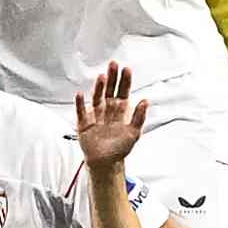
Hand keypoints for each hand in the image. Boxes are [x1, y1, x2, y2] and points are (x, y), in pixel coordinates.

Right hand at [72, 59, 145, 175]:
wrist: (105, 162)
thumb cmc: (120, 147)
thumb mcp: (133, 133)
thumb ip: (139, 117)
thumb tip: (146, 101)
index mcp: (120, 110)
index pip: (123, 91)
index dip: (125, 81)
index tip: (126, 69)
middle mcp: (107, 109)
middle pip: (109, 90)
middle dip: (112, 77)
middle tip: (113, 64)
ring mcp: (95, 115)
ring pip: (97, 98)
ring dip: (99, 88)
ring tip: (102, 77)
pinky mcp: (85, 123)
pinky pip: (82, 111)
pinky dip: (80, 103)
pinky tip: (80, 95)